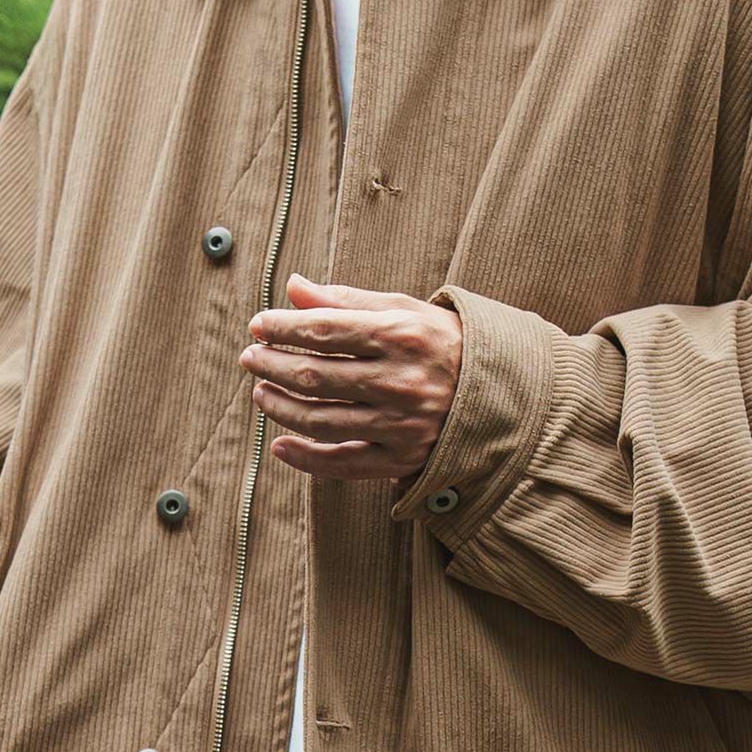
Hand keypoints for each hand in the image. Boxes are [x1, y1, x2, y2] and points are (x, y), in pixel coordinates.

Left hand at [239, 271, 461, 481]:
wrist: (502, 392)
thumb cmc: (444, 342)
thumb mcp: (404, 309)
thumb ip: (346, 300)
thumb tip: (292, 288)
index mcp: (402, 336)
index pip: (324, 331)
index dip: (282, 327)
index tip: (258, 324)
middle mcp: (401, 382)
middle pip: (316, 376)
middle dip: (273, 365)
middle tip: (250, 357)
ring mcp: (402, 425)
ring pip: (322, 421)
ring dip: (280, 407)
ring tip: (260, 392)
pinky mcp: (403, 460)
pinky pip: (344, 464)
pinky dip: (306, 458)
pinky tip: (280, 445)